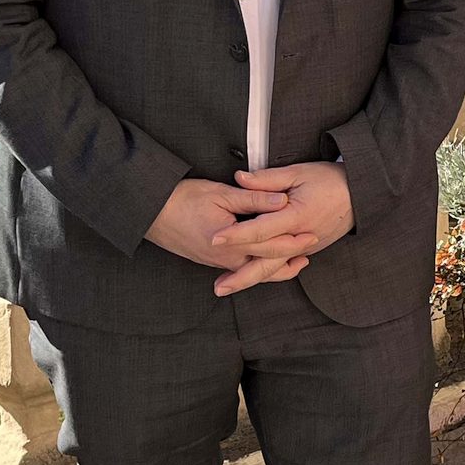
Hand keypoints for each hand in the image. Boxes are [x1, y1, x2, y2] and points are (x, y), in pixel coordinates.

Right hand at [144, 179, 311, 280]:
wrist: (151, 212)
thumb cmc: (184, 199)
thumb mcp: (223, 193)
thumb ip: (255, 199)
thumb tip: (282, 200)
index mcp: (232, 243)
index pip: (272, 246)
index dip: (295, 240)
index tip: (313, 233)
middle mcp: (226, 259)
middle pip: (267, 264)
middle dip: (291, 257)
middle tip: (312, 247)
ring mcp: (218, 263)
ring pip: (255, 271)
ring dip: (277, 267)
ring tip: (298, 262)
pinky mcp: (212, 261)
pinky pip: (242, 268)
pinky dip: (260, 267)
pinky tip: (267, 261)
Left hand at [209, 163, 354, 296]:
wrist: (361, 194)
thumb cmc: (330, 180)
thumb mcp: (299, 172)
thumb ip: (267, 179)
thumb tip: (240, 178)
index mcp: (297, 216)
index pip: (261, 229)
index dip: (236, 234)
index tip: (215, 238)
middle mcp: (301, 237)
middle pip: (267, 262)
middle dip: (240, 276)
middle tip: (218, 287)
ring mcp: (306, 247)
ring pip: (275, 268)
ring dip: (250, 279)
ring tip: (227, 287)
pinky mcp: (308, 250)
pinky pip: (284, 264)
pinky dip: (266, 272)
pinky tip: (249, 277)